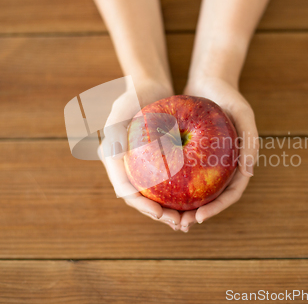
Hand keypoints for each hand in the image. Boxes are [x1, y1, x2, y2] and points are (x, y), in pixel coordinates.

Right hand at [98, 78, 183, 230]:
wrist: (147, 84)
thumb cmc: (132, 94)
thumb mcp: (121, 109)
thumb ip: (115, 132)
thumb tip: (112, 157)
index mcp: (114, 160)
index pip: (126, 190)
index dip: (142, 206)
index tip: (161, 214)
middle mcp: (127, 167)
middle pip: (142, 198)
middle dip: (159, 214)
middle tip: (180, 224)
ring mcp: (142, 165)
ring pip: (156, 194)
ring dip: (171, 209)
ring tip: (189, 220)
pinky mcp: (157, 162)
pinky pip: (168, 181)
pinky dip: (179, 193)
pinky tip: (195, 202)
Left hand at [180, 77, 258, 231]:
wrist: (209, 80)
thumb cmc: (229, 95)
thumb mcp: (243, 113)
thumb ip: (250, 141)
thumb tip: (250, 173)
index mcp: (239, 164)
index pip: (230, 194)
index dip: (217, 209)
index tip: (199, 218)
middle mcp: (223, 167)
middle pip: (212, 199)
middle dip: (197, 214)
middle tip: (179, 224)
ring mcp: (207, 163)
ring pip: (196, 191)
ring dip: (183, 206)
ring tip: (166, 216)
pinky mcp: (191, 155)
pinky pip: (182, 174)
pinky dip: (173, 185)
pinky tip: (156, 192)